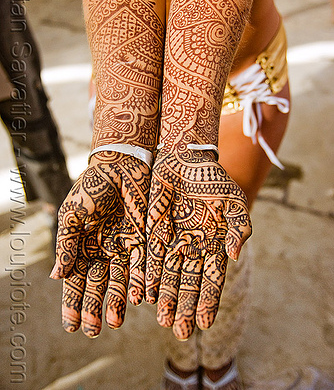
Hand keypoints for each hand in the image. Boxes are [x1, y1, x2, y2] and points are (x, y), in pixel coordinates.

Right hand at [50, 151, 149, 336]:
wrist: (121, 165)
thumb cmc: (92, 187)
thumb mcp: (73, 214)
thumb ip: (66, 243)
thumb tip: (56, 277)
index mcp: (81, 247)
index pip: (75, 281)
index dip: (73, 303)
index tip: (71, 326)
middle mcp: (102, 252)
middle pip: (97, 286)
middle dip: (94, 308)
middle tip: (93, 331)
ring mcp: (123, 248)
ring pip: (120, 281)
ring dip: (117, 301)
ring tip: (115, 321)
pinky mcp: (143, 240)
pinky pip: (142, 265)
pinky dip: (139, 282)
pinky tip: (138, 298)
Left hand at [145, 149, 251, 339]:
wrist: (185, 157)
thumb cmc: (213, 179)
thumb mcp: (233, 202)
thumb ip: (239, 228)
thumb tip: (234, 255)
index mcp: (213, 244)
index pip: (211, 279)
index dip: (207, 300)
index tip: (203, 323)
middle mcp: (192, 248)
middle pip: (188, 283)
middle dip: (184, 306)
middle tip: (179, 330)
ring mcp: (172, 242)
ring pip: (168, 275)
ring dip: (165, 297)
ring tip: (163, 318)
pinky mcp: (153, 231)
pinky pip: (150, 257)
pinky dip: (148, 275)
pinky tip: (145, 294)